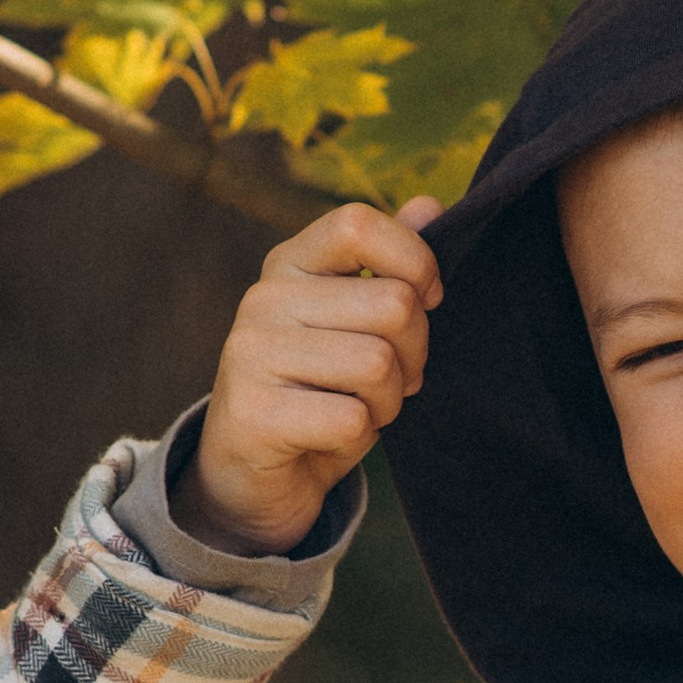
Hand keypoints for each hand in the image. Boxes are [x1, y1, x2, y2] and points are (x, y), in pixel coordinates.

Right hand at [185, 197, 443, 552]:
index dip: (414, 261)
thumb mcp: (356, 324)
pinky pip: (354, 419)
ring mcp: (251, 354)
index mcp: (290, 264)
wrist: (253, 477)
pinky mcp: (253, 413)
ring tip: (357, 409)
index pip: (358, 223)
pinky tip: (330, 438)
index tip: (427, 300)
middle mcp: (263, 299)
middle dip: (413, 354)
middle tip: (385, 382)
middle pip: (392, 304)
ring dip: (388, 402)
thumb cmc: (319, 393)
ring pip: (378, 364)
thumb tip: (432, 204)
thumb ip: (389, 266)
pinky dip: (360, 437)